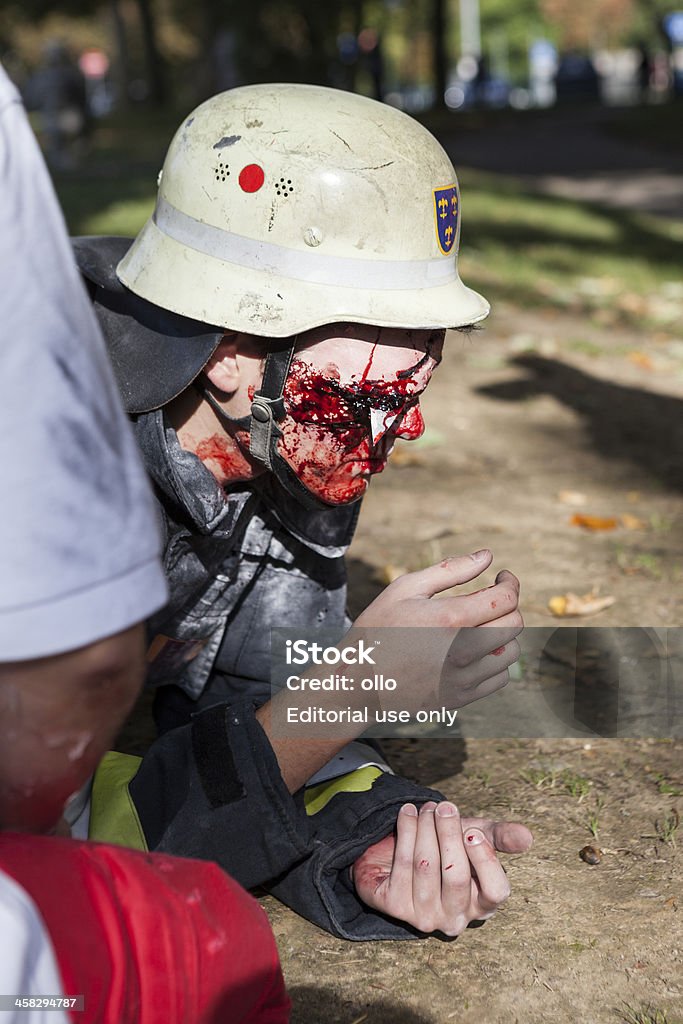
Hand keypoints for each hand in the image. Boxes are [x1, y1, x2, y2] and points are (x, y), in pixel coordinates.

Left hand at [351, 801, 532, 935]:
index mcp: (482, 904)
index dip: (485, 859)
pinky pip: (402, 864)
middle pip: (456, 875)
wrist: (399, 854)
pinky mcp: (395, 907)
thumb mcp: (476, 837)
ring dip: (425, 828)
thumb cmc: (447, 848)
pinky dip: (406, 831)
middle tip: (444, 807)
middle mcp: (455, 918)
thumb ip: (501, 837)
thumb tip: (527, 837)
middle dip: (449, 834)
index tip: (473, 831)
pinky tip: (407, 814)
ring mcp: (424, 916)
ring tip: (427, 809)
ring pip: (426, 866)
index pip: (495, 892)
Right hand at [352, 549, 522, 711]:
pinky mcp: (461, 698)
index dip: (510, 583)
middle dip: (508, 605)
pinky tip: (475, 651)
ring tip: (480, 626)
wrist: (357, 682)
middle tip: (491, 599)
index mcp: (450, 619)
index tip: (502, 577)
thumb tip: (487, 556)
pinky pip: (499, 679)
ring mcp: (464, 679)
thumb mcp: (405, 590)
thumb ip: (450, 570)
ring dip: (503, 635)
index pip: (506, 599)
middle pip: (515, 624)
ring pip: (511, 652)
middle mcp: (463, 651)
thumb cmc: (377, 629)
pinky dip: (495, 662)